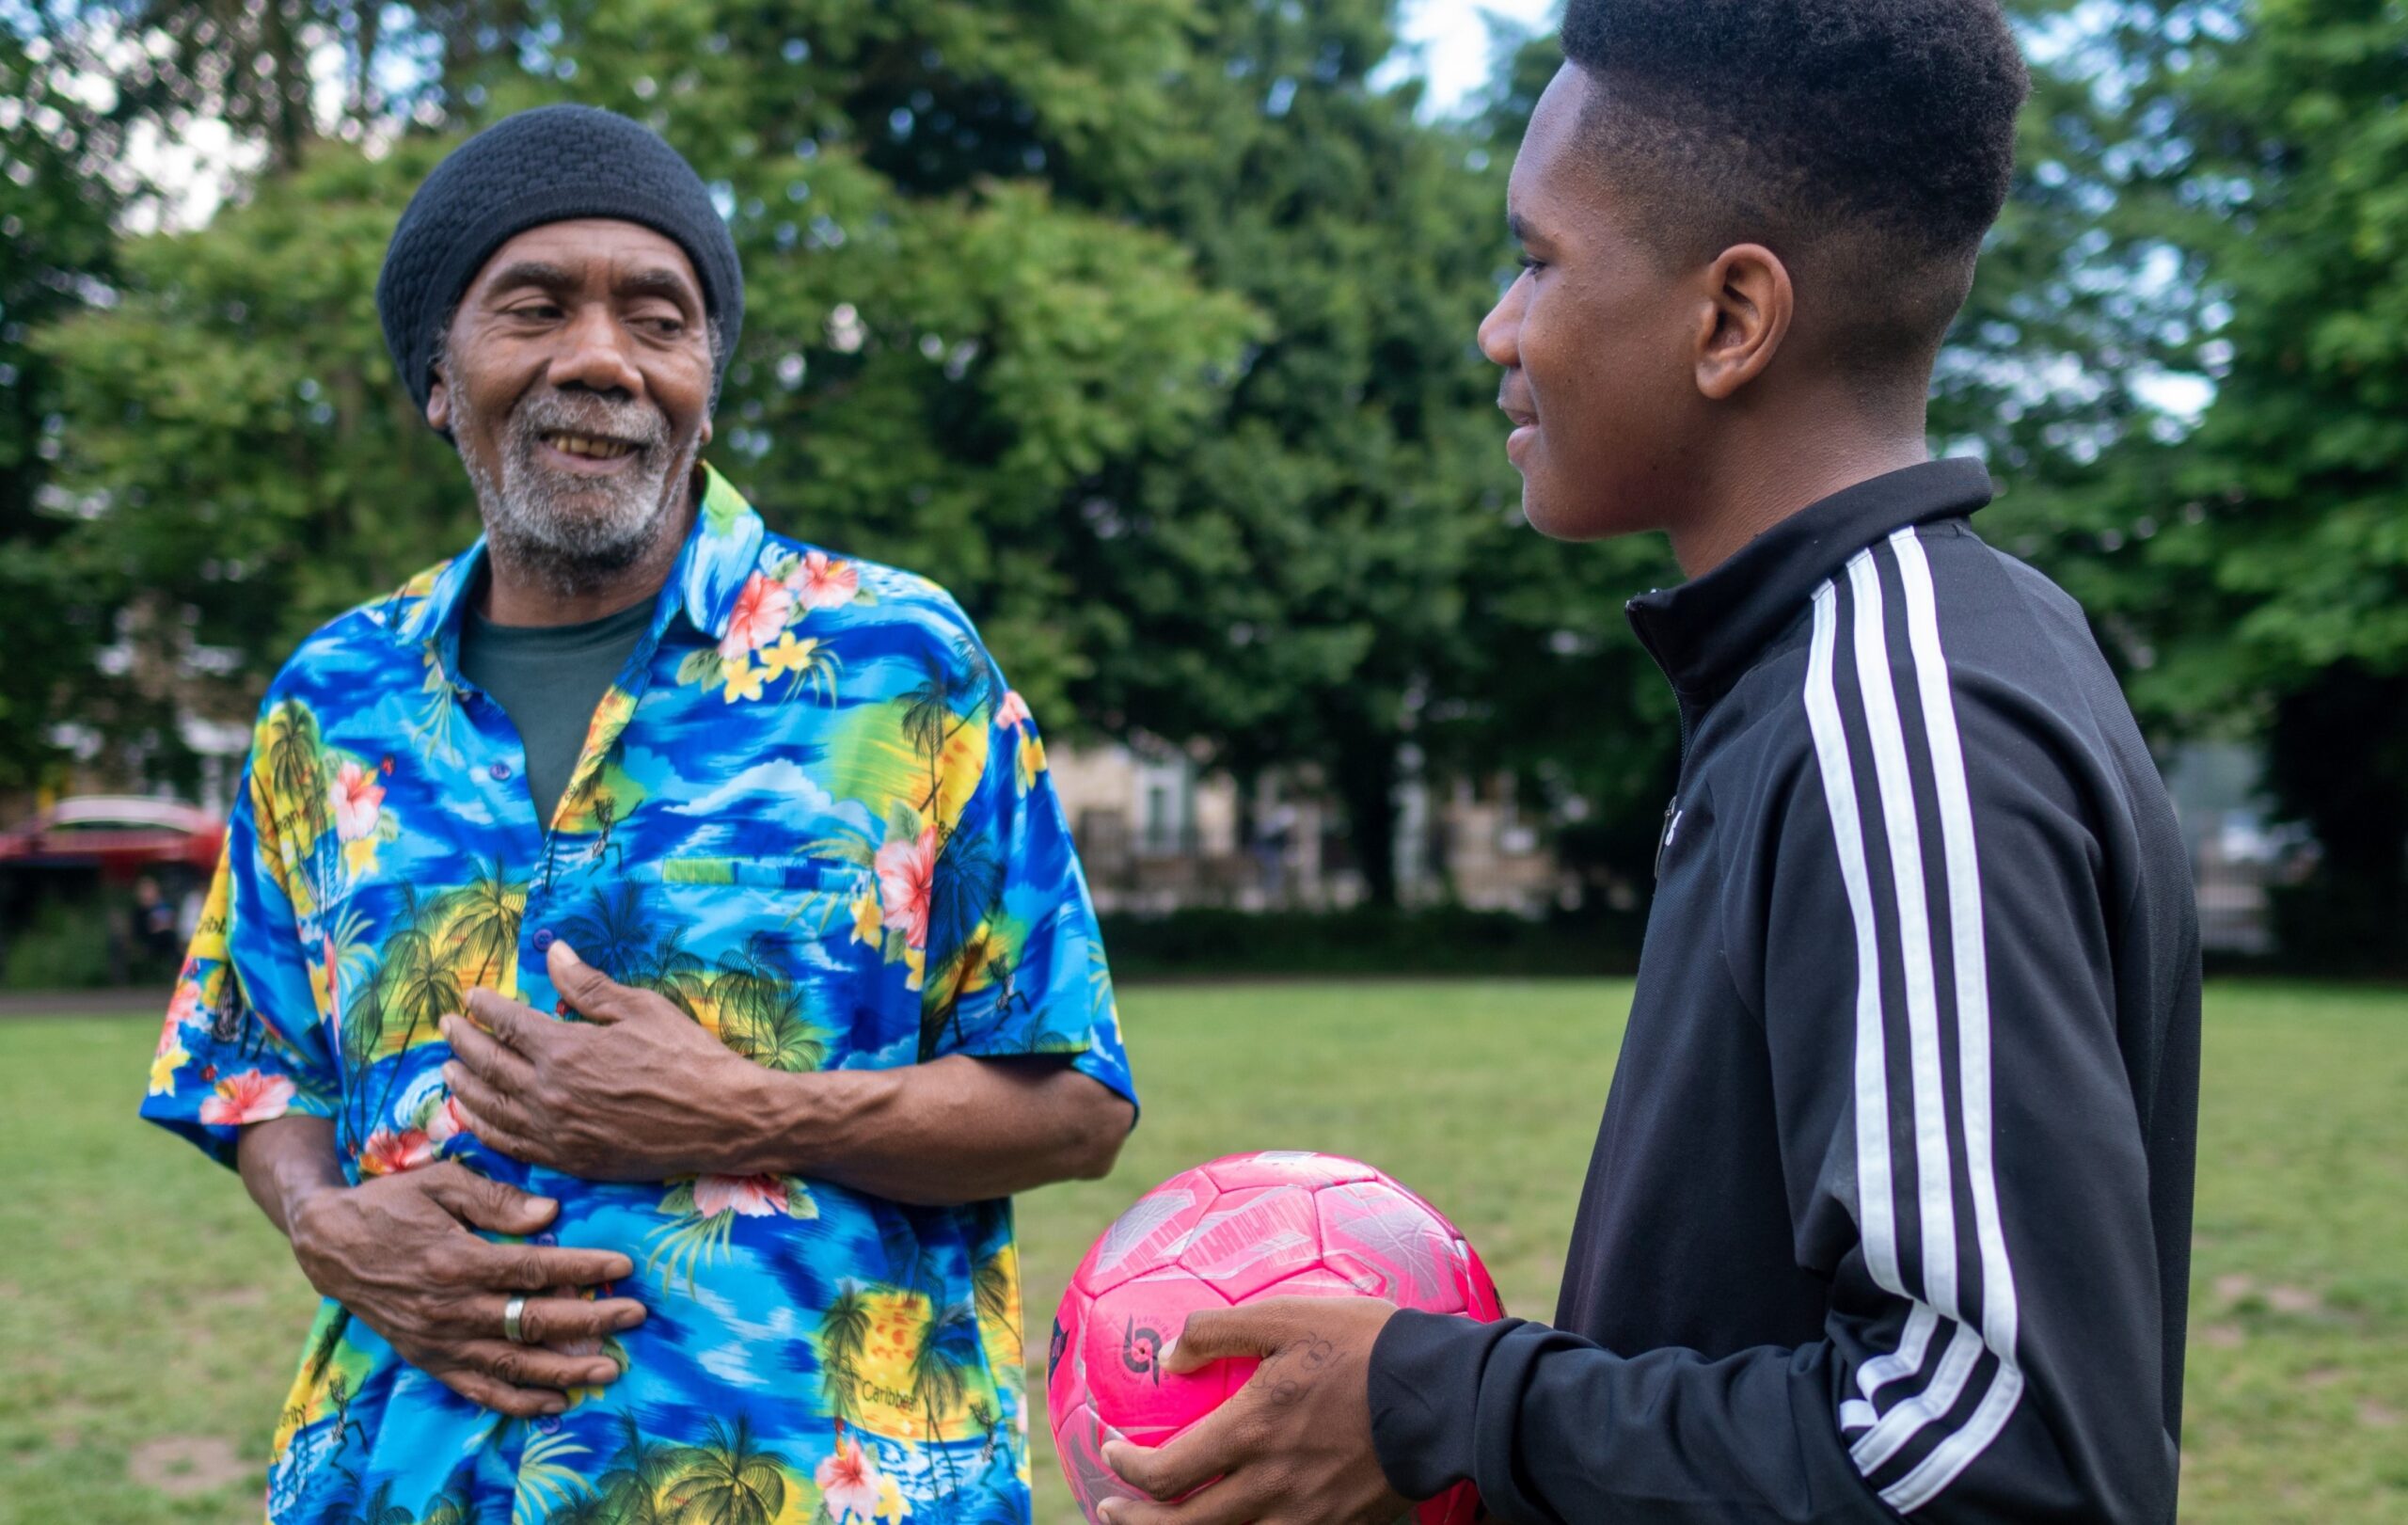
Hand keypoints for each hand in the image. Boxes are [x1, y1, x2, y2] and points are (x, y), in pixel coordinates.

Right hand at [286, 1161, 645, 1417]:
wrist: (329, 1244)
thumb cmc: (392, 1203)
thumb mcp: (441, 1182)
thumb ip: (496, 1199)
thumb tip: (550, 1214)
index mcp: (458, 1259)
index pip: (535, 1269)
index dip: (584, 1269)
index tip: (624, 1266)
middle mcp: (451, 1307)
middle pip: (533, 1321)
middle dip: (591, 1320)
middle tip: (635, 1316)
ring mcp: (439, 1339)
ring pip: (512, 1364)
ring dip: (564, 1370)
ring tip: (609, 1369)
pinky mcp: (428, 1358)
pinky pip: (478, 1389)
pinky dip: (517, 1401)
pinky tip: (555, 1403)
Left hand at [441, 939, 772, 1180]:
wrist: (721, 1118)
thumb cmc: (687, 1057)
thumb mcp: (641, 1009)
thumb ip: (589, 986)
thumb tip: (554, 955)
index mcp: (566, 1049)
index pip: (509, 1023)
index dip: (486, 1007)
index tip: (471, 997)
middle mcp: (550, 1092)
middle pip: (490, 1064)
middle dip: (463, 1041)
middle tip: (447, 1027)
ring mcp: (557, 1131)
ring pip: (491, 1107)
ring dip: (464, 1085)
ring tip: (449, 1069)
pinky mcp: (569, 1160)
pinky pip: (511, 1144)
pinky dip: (484, 1128)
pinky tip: (474, 1118)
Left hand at [1101, 1297, 1408, 1524]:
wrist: (1446, 1397)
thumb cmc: (1367, 1347)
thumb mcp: (1288, 1314)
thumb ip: (1220, 1331)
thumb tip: (1170, 1357)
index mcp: (1251, 1433)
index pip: (1164, 1472)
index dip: (1125, 1468)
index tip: (1109, 1449)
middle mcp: (1270, 1486)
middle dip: (1136, 1521)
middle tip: (1111, 1508)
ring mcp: (1306, 1516)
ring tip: (1164, 1524)